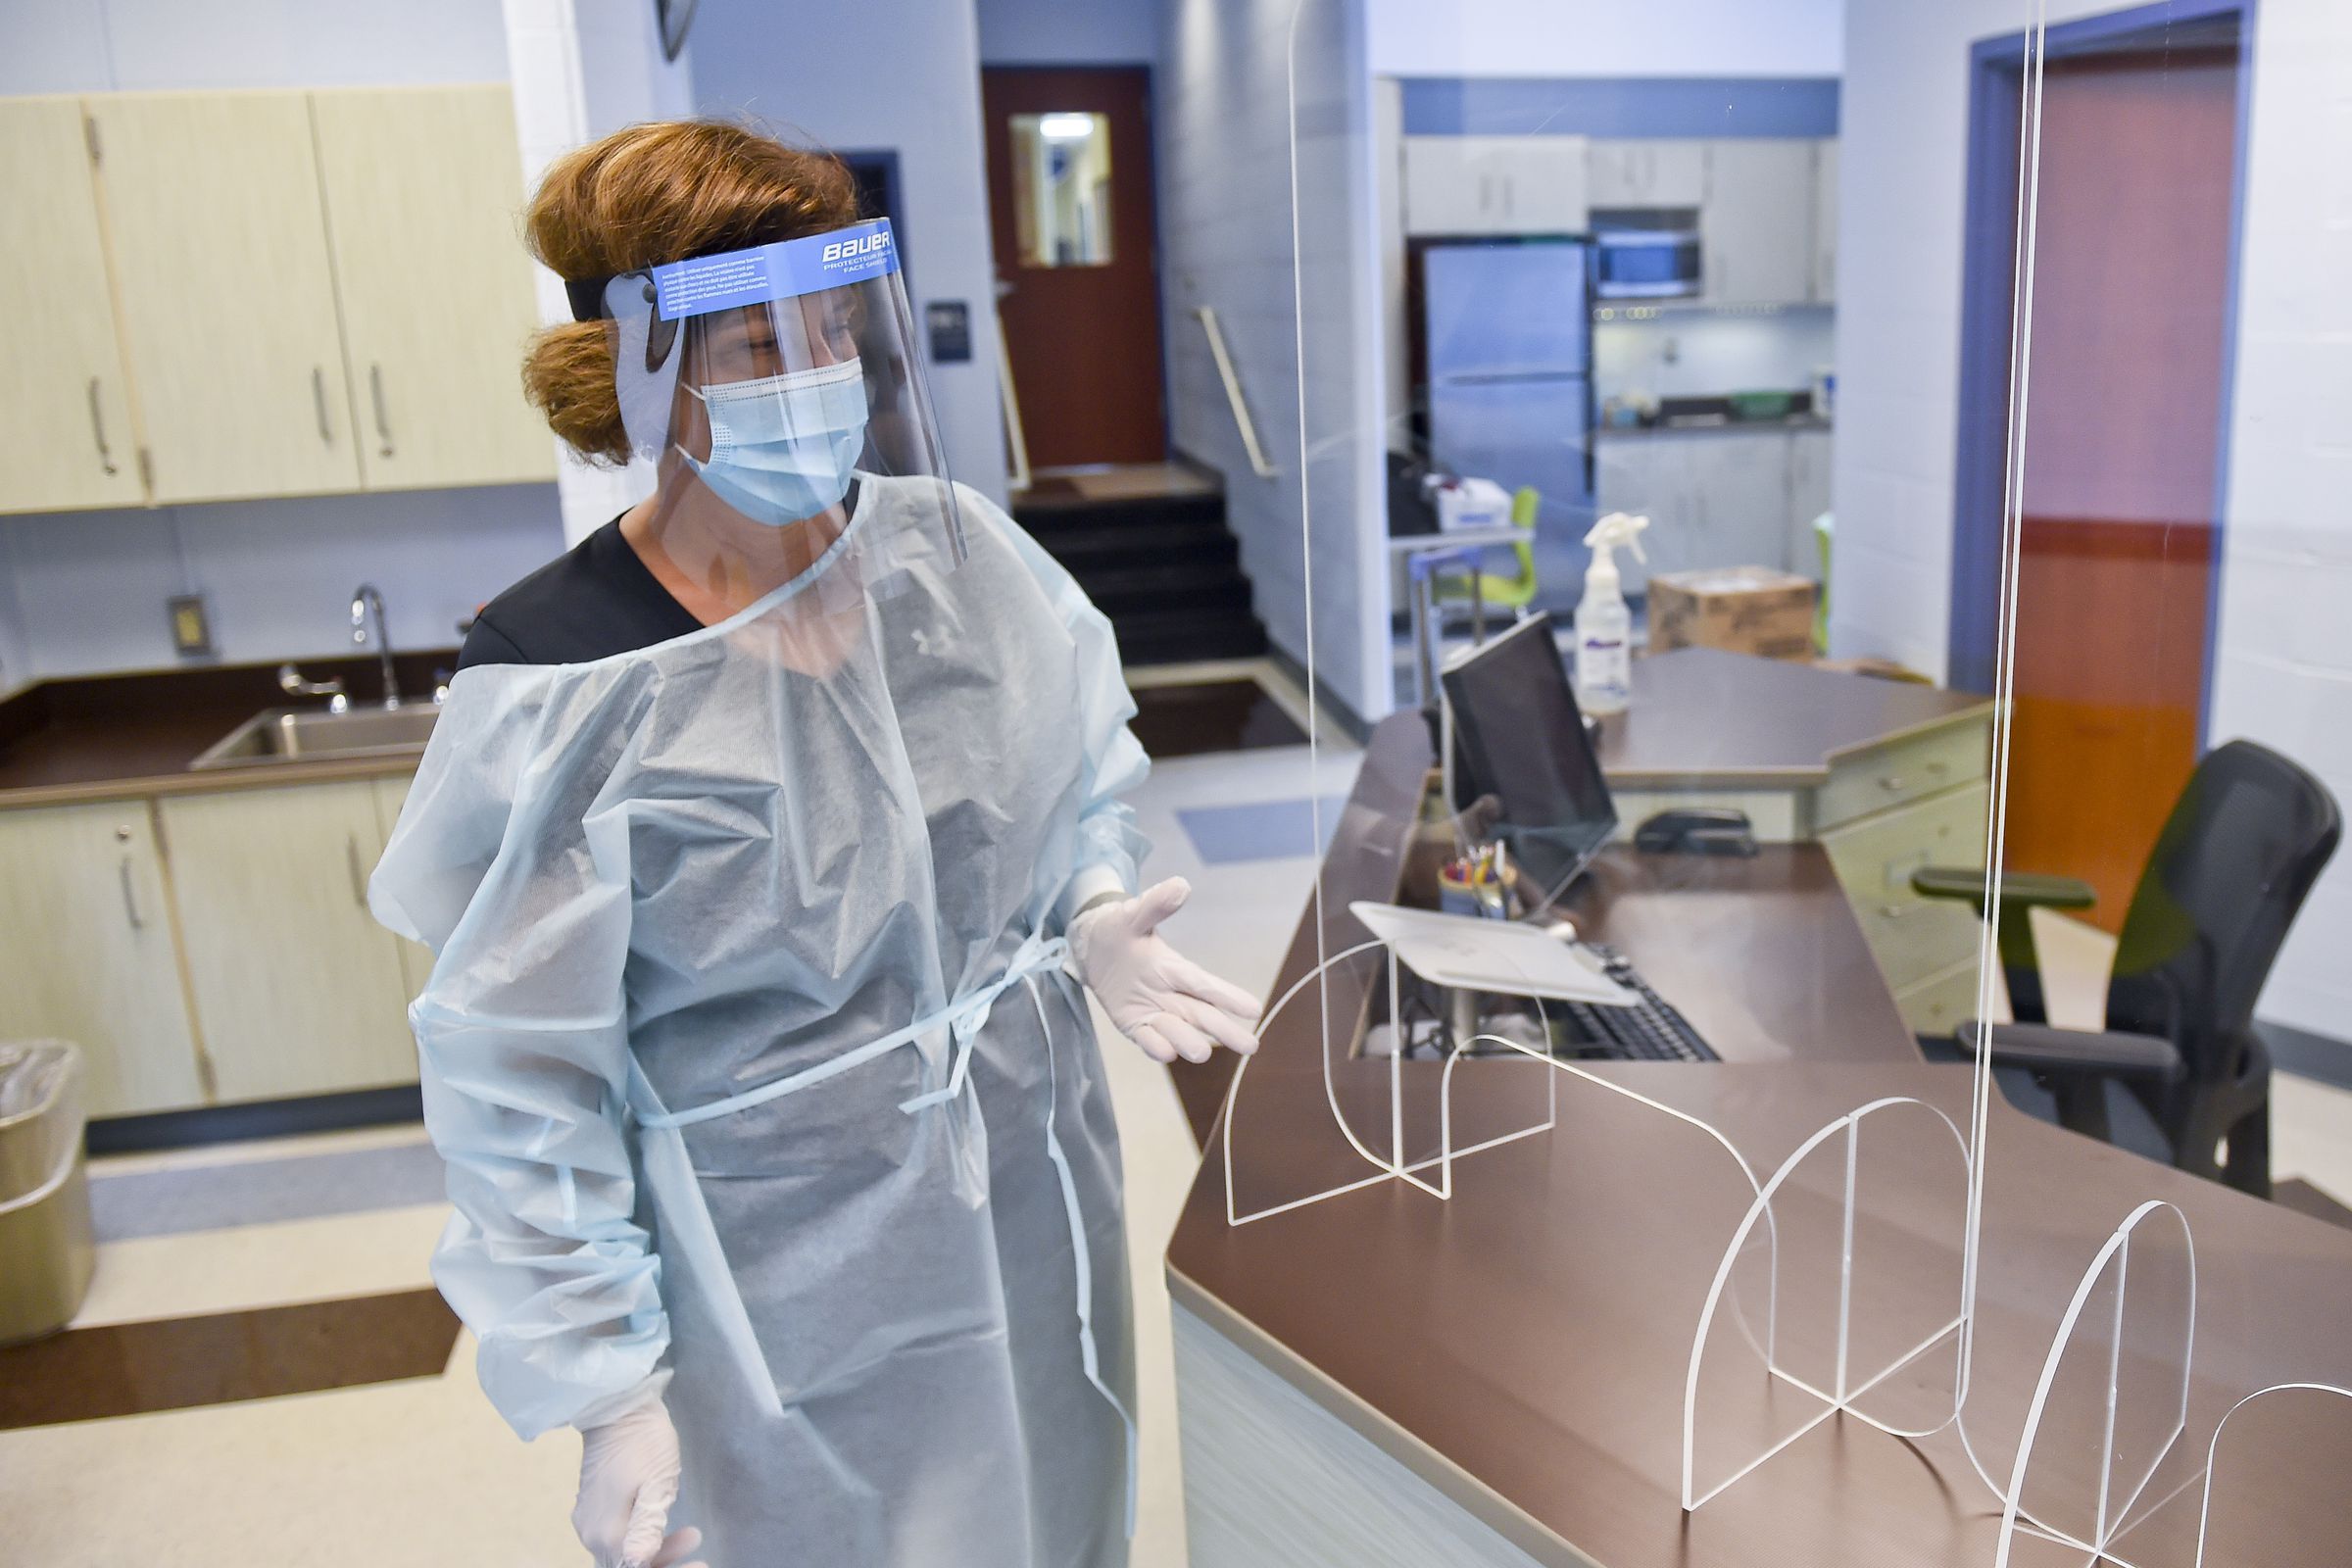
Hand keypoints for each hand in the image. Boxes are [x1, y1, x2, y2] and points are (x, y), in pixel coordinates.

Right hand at [574, 1397, 706, 1567]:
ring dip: (655, 1551)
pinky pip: (615, 1537)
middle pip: (627, 1565)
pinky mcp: (592, 1508)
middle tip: (696, 1541)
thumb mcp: (657, 1483)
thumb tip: (639, 1562)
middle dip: (664, 1562)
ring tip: (690, 1534)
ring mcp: (588, 1521)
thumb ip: (648, 1527)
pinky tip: (662, 1525)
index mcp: (607, 1532)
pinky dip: (640, 1539)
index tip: (702, 1564)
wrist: (618, 1406)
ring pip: (621, 1552)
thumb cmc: (643, 1441)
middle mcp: (591, 1534)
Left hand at [1069, 878, 1262, 1063]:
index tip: (1255, 1009)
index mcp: (1174, 968)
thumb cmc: (1119, 930)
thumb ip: (1156, 904)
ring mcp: (1154, 1012)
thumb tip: (1181, 885)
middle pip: (1202, 1015)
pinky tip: (1166, 1053)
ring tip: (1203, 1053)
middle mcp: (1170, 994)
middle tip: (1252, 1046)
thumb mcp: (1133, 915)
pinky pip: (1147, 1039)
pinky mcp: (1135, 1026)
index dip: (1228, 996)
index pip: (1205, 984)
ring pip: (1178, 1031)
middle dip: (1226, 1030)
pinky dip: (1156, 1046)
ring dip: (1189, 1041)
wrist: (1091, 949)